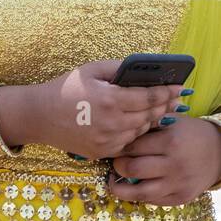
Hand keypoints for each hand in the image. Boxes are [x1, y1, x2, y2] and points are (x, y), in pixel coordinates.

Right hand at [37, 59, 186, 159]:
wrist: (39, 116)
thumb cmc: (66, 89)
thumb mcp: (91, 70)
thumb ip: (119, 69)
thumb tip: (144, 69)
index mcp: (110, 100)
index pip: (149, 98)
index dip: (167, 92)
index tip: (180, 87)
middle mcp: (112, 124)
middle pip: (150, 116)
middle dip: (166, 106)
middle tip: (178, 100)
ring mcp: (108, 141)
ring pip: (141, 130)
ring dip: (153, 120)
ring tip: (162, 110)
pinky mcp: (103, 152)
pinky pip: (128, 142)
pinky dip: (136, 132)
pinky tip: (141, 123)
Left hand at [109, 115, 220, 205]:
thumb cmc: (192, 133)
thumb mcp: (174, 122)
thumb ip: (150, 125)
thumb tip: (121, 132)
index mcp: (171, 141)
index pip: (133, 146)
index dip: (120, 146)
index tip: (116, 146)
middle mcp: (174, 165)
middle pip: (132, 169)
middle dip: (118, 165)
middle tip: (117, 162)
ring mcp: (177, 184)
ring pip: (139, 192)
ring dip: (121, 187)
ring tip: (115, 181)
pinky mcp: (181, 198)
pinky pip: (152, 201)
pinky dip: (140, 195)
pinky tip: (135, 187)